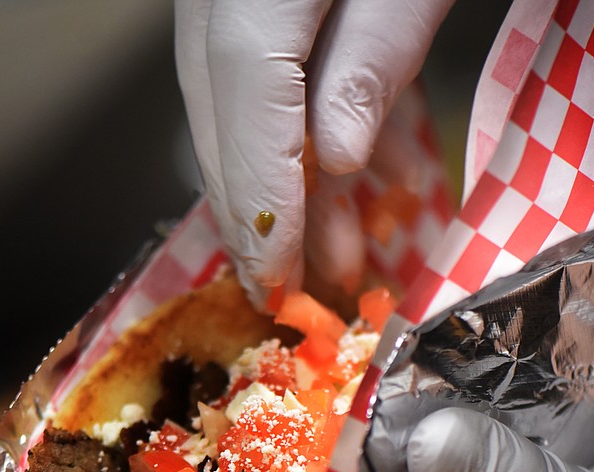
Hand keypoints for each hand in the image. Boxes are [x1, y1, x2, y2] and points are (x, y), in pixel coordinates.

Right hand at [174, 0, 454, 305]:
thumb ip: (371, 58)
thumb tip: (338, 156)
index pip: (243, 101)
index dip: (260, 200)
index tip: (274, 278)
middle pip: (221, 114)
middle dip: (259, 216)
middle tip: (288, 291)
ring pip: (239, 99)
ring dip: (295, 183)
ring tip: (343, 250)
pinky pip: (272, 64)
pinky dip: (317, 123)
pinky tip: (371, 168)